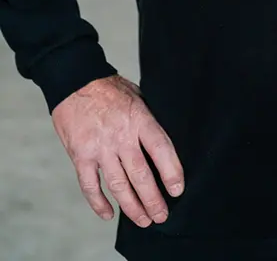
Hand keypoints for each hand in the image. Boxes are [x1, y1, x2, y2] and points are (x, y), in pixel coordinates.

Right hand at [52, 74, 183, 228]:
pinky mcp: (80, 156)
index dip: (171, 172)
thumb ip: (148, 120)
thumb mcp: (138, 96)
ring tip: (143, 220)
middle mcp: (120, 136)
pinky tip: (108, 214)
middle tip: (162, 215)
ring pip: (118, 185)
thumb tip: (162, 145)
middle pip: (141, 175)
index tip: (177, 190)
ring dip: (132, 207)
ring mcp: (99, 148)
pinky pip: (90, 186)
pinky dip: (99, 203)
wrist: (75, 81)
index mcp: (139, 119)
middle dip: (153, 199)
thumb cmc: (110, 89)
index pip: (161, 149)